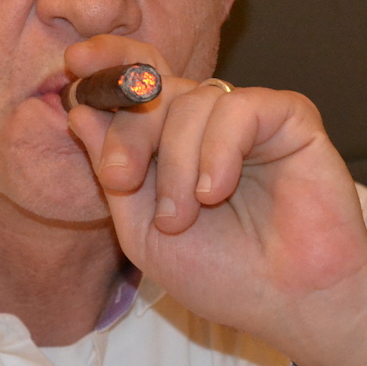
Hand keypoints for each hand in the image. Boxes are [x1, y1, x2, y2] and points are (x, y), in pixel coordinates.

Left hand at [64, 35, 366, 365]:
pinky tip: (216, 190)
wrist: (290, 303)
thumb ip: (112, 171)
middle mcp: (210, 124)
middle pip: (157, 89)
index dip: (110, 64)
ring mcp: (251, 120)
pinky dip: (218, 149)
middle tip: (121, 180)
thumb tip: (78, 109)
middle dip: (128, 132)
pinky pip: (240, 108)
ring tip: (184, 216)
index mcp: (173, 143)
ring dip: (176, 162)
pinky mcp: (291, 120)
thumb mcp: (141, 230)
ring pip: (194, 100)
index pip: (140, 83)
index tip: (75, 62)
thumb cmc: (223, 274)